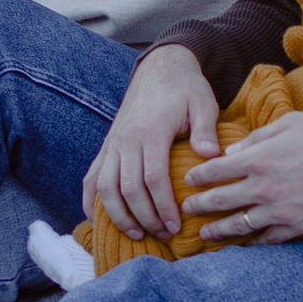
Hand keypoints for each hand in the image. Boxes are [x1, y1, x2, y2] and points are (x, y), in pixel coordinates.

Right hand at [83, 45, 218, 239]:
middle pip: (128, 188)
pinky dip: (91, 200)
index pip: (152, 178)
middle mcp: (126, 139)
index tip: (175, 226)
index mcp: (151, 131)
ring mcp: (113, 143)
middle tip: (164, 235)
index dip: (162, 206)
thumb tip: (211, 157)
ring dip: (118, 214)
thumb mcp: (203, 103)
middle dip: (145, 217)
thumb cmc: (186, 88)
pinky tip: (98, 219)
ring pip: (105, 187)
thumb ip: (206, 130)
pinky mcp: (107, 145)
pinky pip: (91, 177)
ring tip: (136, 234)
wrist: (161, 66)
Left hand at [182, 111, 302, 242]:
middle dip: (199, 206)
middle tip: (186, 209)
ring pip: (239, 225)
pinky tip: (243, 244)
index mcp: (258, 159)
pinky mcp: (297, 226)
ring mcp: (280, 211)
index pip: (216, 170)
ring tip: (204, 234)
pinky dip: (253, 243)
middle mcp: (263, 188)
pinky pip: (269, 239)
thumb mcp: (289, 123)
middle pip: (220, 201)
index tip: (188, 180)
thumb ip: (256, 138)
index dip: (198, 176)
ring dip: (218, 230)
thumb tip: (233, 152)